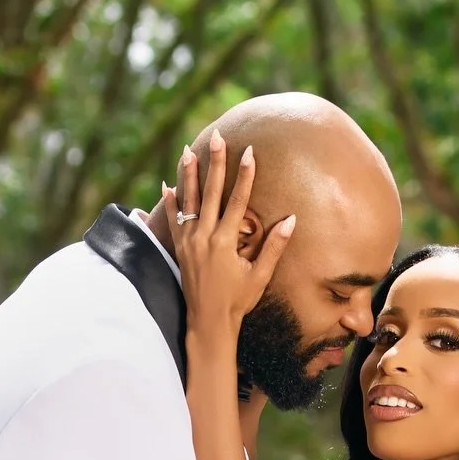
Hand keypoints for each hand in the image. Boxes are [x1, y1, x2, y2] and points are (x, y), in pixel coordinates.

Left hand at [170, 130, 294, 343]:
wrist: (208, 322)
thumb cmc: (238, 301)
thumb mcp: (260, 276)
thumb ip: (274, 247)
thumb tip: (291, 220)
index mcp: (225, 242)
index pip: (238, 201)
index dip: (244, 175)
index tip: (249, 152)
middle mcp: (204, 238)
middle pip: (211, 193)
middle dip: (215, 163)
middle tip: (217, 137)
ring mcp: (189, 242)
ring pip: (188, 201)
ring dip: (189, 176)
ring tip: (188, 152)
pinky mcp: (180, 249)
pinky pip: (173, 220)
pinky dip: (170, 202)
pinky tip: (167, 185)